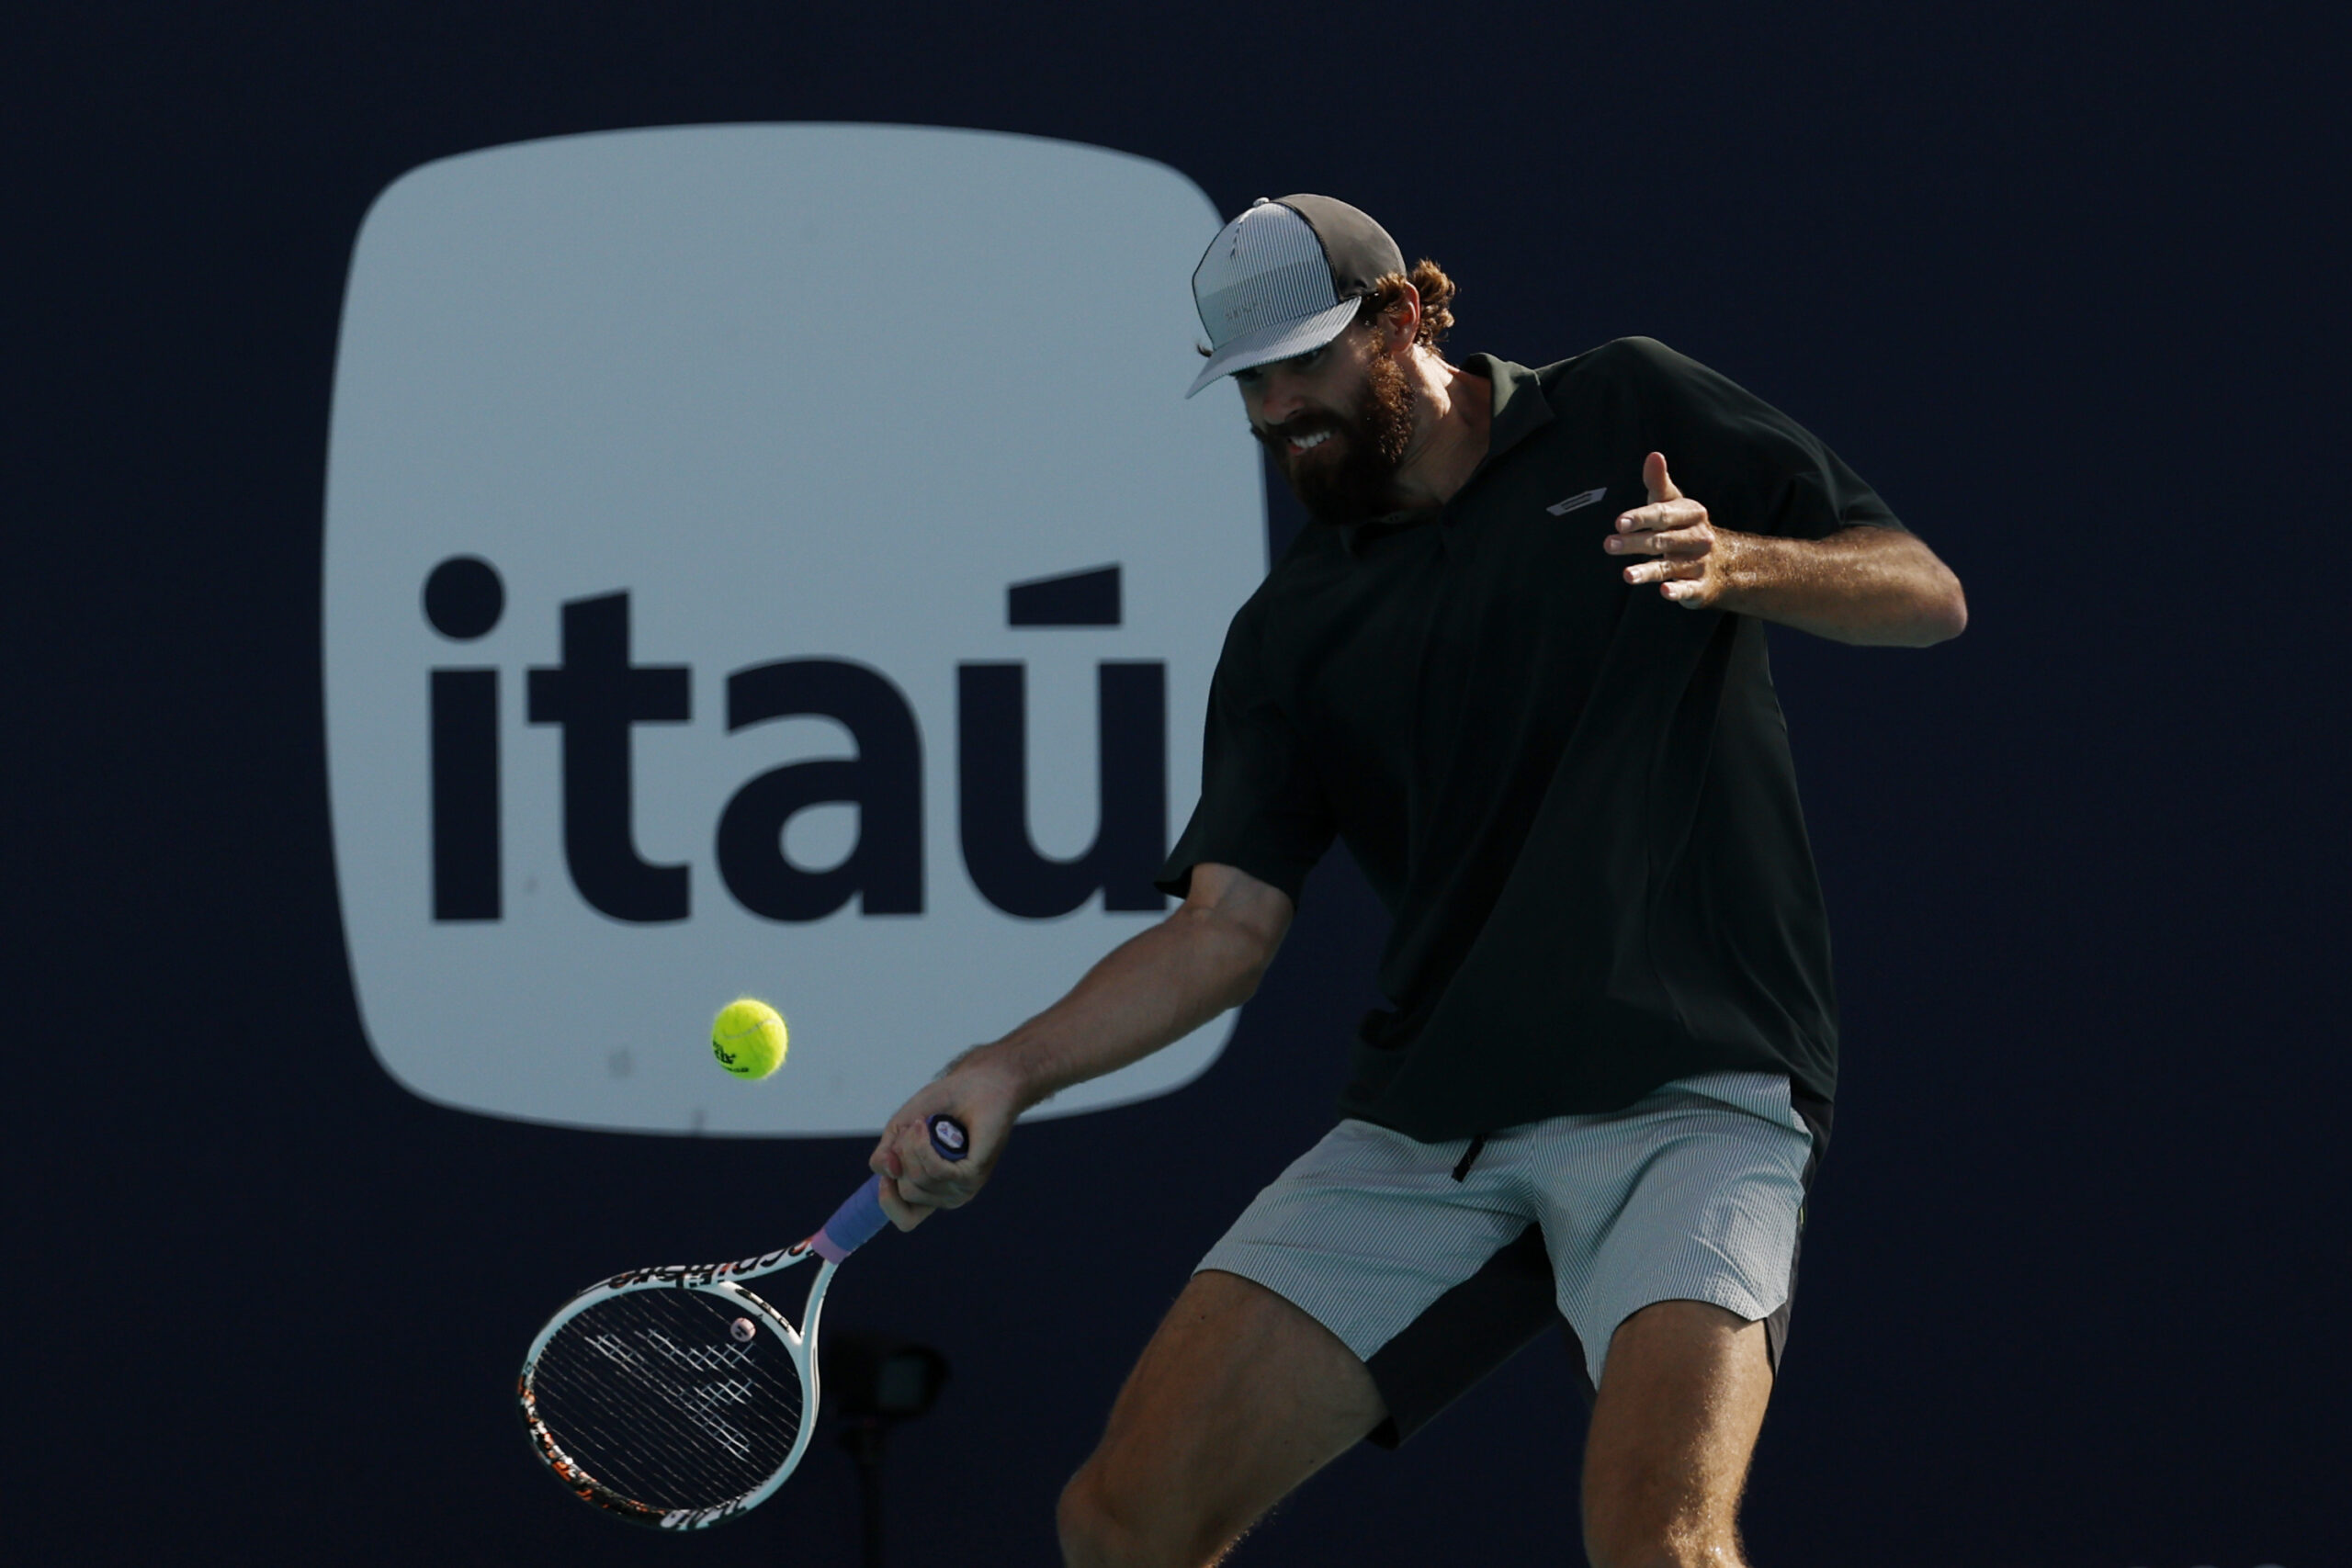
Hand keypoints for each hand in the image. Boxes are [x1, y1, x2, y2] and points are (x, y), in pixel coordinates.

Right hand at [867, 1050, 1021, 1230]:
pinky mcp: (974, 1174)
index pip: (906, 1220)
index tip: (890, 1165)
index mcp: (931, 1190)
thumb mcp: (901, 1129)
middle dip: (900, 1155)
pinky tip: (925, 1127)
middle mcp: (947, 1195)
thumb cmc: (943, 1105)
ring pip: (918, 1182)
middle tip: (914, 1128)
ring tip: (922, 1123)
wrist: (977, 1084)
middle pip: (906, 1193)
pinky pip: (936, 1171)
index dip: (888, 1199)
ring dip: (911, 1147)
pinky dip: (923, 1147)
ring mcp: (962, 1187)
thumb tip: (886, 1170)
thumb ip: (887, 1153)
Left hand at [1604, 451, 1735, 607]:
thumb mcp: (1674, 503)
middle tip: (1609, 544)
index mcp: (1692, 514)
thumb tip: (1653, 455)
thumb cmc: (1686, 528)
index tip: (1619, 522)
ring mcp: (1698, 563)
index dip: (1641, 518)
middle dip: (1635, 543)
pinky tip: (1664, 591)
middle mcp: (1697, 538)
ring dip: (1647, 571)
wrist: (1726, 563)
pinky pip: (1688, 589)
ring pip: (1669, 567)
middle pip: (1662, 540)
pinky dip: (1678, 591)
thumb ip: (1659, 482)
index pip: (1663, 514)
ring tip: (1627, 575)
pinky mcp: (1700, 587)